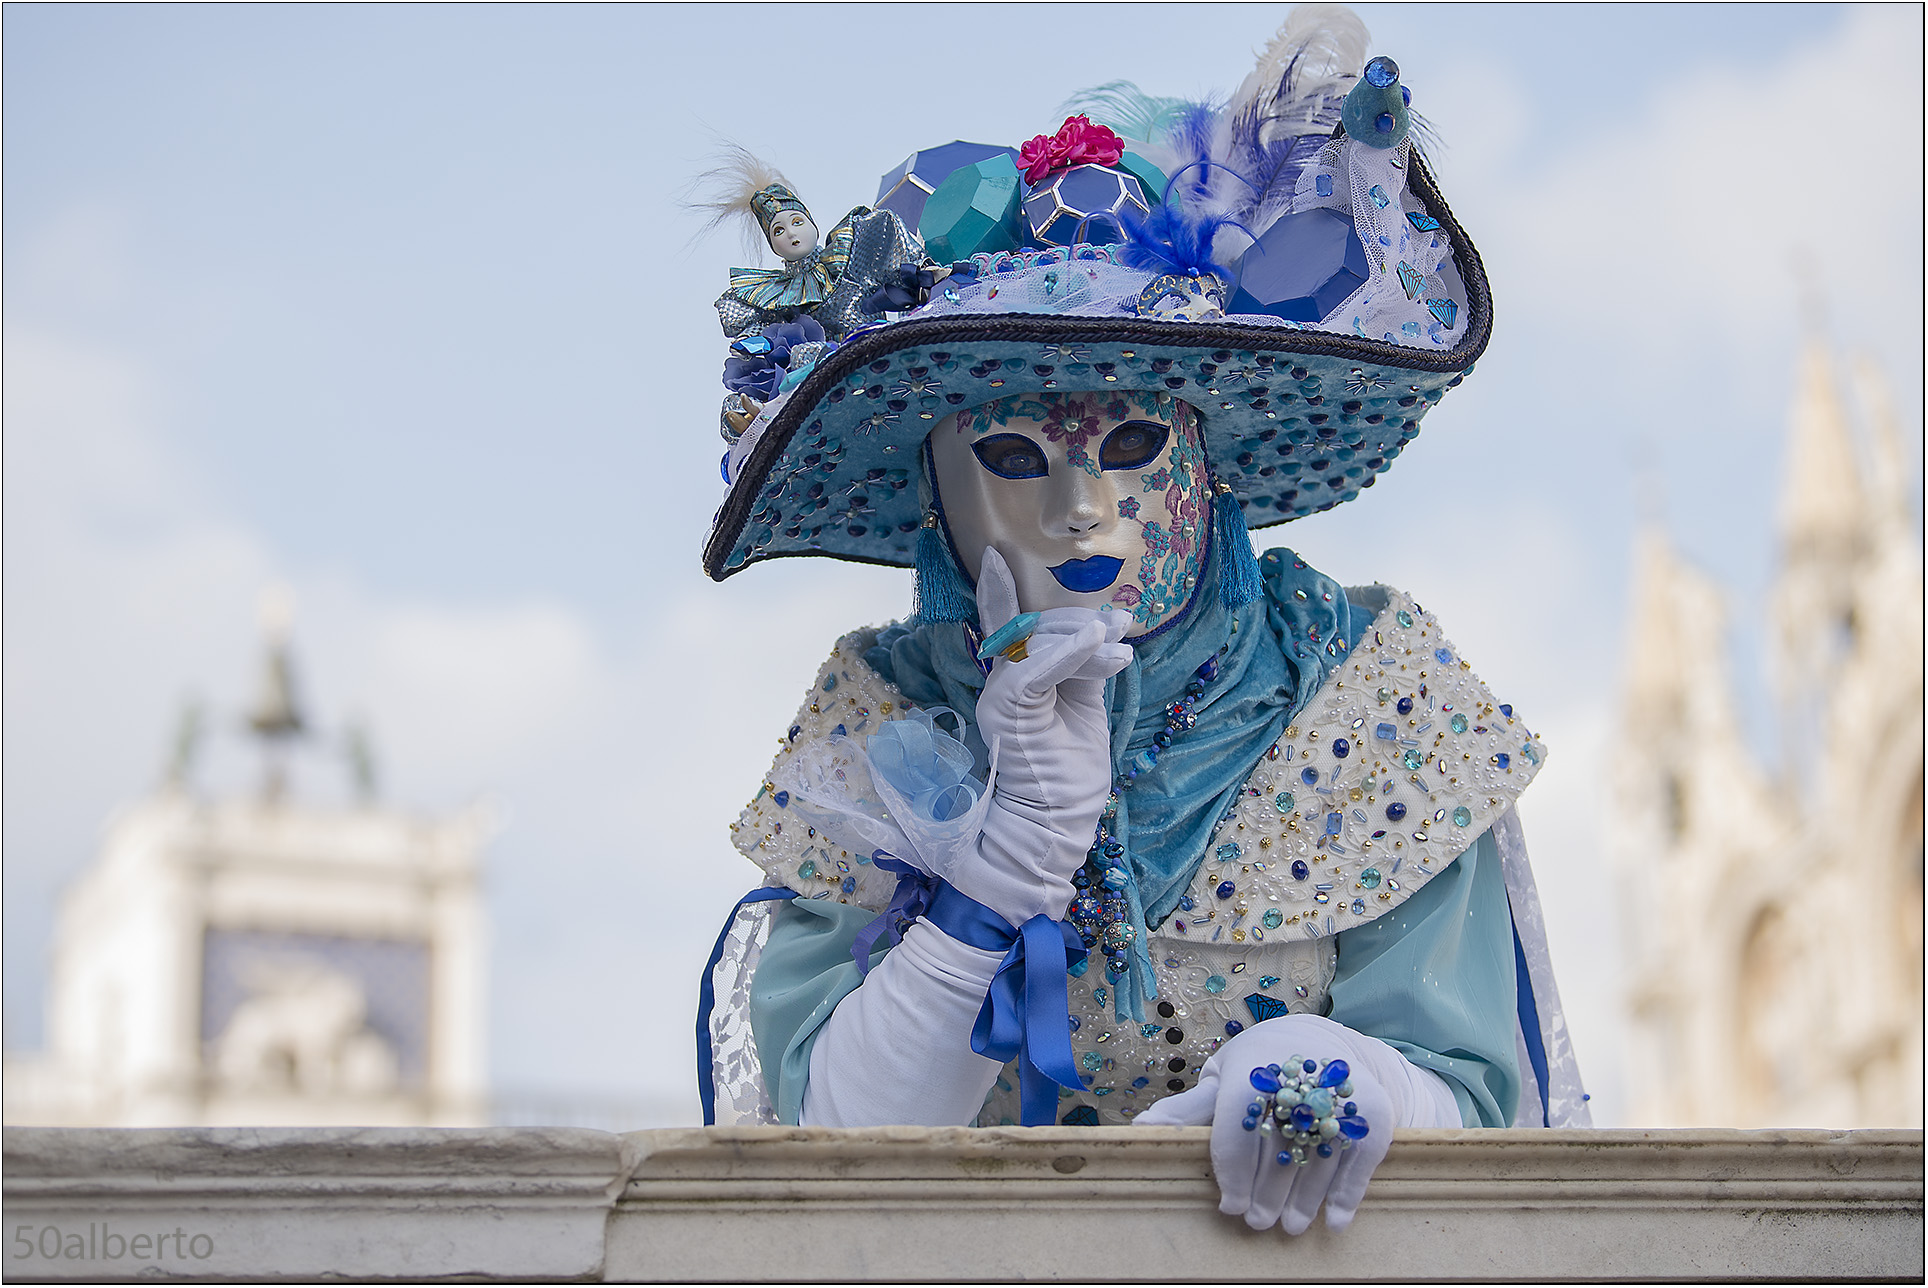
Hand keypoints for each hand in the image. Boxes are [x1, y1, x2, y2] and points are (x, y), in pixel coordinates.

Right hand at [948, 547, 1129, 922]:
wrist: (1051, 829)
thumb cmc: (1067, 779)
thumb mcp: (1085, 712)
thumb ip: (1084, 672)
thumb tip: (1103, 638)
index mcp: (1015, 685)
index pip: (1006, 627)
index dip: (1000, 591)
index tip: (997, 555)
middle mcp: (1000, 685)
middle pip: (1037, 628)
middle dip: (1083, 625)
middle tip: (1121, 630)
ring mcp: (1000, 697)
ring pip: (1040, 642)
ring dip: (1088, 639)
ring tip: (1122, 650)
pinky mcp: (1009, 710)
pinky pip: (1037, 668)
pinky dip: (1070, 653)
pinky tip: (1102, 644)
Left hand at [1133, 1014, 1454, 1233]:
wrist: (1321, 1043)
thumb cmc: (1259, 1068)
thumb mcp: (1223, 1079)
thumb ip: (1190, 1109)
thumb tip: (1141, 1128)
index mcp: (1253, 1065)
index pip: (1240, 1121)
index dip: (1234, 1169)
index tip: (1229, 1206)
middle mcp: (1298, 1073)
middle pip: (1281, 1143)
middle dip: (1268, 1190)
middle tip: (1258, 1224)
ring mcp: (1339, 1090)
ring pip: (1321, 1153)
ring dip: (1306, 1198)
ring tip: (1290, 1226)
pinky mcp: (1372, 1107)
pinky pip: (1361, 1155)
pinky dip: (1348, 1192)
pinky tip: (1334, 1221)